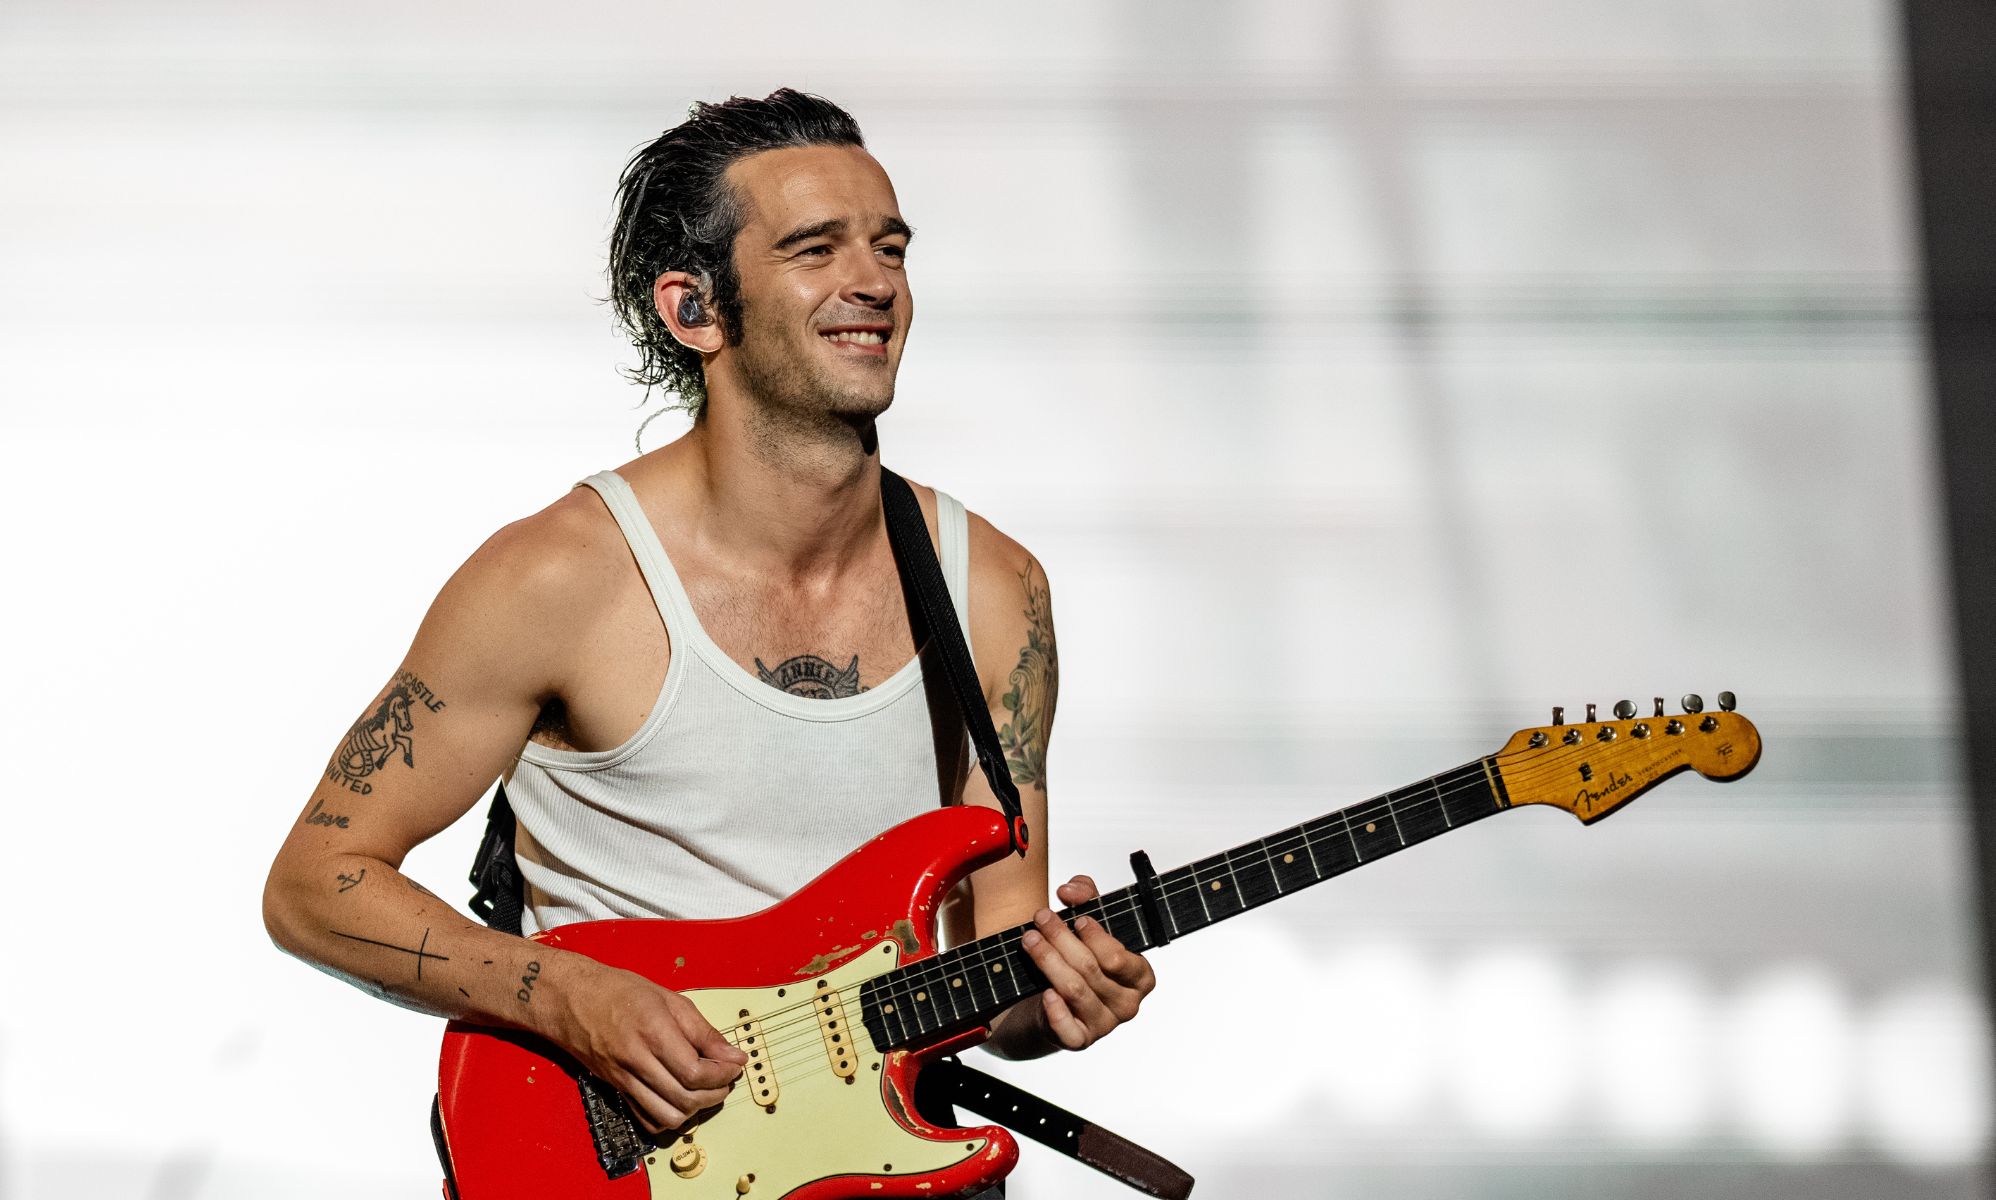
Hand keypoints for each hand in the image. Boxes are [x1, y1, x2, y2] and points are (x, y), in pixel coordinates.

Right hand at [547, 962, 748, 1133]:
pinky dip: (669, 1117)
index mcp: (653, 1031)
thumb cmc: (618, 991)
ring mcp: (623, 1078)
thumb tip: (733, 1054)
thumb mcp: (669, 998)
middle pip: (685, 1098)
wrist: (571, 999)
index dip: (723, 1074)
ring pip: (668, 1116)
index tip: (735, 1065)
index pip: (695, 1071)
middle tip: (725, 1079)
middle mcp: (637, 1059)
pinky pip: (646, 1119)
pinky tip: (679, 1098)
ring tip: (705, 1090)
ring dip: (694, 1109)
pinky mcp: (616, 1089)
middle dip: (715, 1094)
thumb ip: (703, 1031)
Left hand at [1019, 875, 1156, 1050]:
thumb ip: (1087, 896)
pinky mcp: (1080, 1040)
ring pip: (1074, 990)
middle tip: (1041, 918)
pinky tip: (1045, 993)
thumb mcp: (1090, 923)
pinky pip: (1068, 1029)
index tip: (1076, 919)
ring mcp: (1104, 1024)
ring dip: (1048, 960)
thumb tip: (1070, 891)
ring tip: (1029, 939)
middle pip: (1091, 969)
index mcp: (1140, 976)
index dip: (1096, 937)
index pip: (1119, 958)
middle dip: (1061, 939)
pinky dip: (1056, 1011)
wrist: (1058, 999)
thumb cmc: (1083, 958)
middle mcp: (1127, 1003)